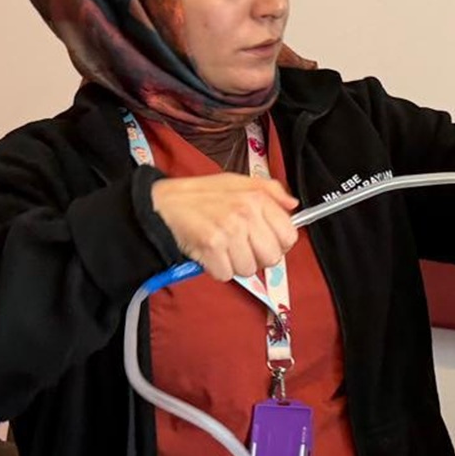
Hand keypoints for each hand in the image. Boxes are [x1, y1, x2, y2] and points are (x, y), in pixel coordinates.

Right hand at [151, 174, 298, 282]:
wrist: (161, 204)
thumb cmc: (198, 195)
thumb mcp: (236, 181)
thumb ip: (269, 190)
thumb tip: (292, 205)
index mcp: (256, 198)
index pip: (289, 236)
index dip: (277, 243)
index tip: (263, 241)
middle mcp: (245, 214)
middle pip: (271, 258)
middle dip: (256, 257)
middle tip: (239, 246)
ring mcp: (229, 231)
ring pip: (249, 269)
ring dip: (234, 264)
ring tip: (221, 247)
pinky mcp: (211, 247)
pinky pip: (226, 274)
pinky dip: (216, 269)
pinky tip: (209, 254)